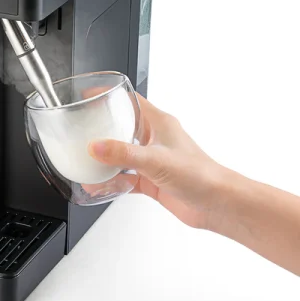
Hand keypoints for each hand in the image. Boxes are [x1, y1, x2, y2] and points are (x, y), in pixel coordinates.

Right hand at [88, 94, 238, 229]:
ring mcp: (153, 160)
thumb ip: (123, 154)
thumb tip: (96, 146)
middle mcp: (155, 139)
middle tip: (82, 129)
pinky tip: (100, 185)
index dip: (110, 96)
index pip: (131, 101)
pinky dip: (112, 181)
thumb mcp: (156, 160)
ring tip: (85, 158)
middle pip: (122, 126)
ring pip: (122, 153)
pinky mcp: (152, 180)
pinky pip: (126, 177)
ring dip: (105, 158)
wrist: (218, 205)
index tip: (90, 95)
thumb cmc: (201, 175)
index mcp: (159, 123)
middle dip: (102, 128)